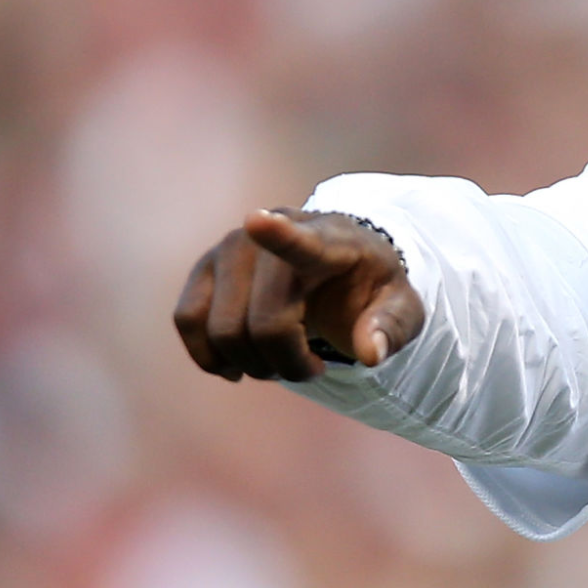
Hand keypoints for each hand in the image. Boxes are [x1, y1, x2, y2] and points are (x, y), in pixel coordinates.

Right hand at [173, 209, 424, 381]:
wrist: (337, 268)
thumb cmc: (368, 289)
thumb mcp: (400, 308)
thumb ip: (391, 328)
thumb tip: (370, 353)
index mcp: (329, 239)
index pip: (301, 240)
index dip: (279, 235)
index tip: (259, 221)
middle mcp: (271, 232)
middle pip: (264, 323)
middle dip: (287, 363)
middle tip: (312, 367)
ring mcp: (230, 248)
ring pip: (222, 329)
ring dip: (252, 364)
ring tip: (282, 361)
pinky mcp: (204, 269)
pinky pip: (188, 320)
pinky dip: (211, 356)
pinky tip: (238, 365)